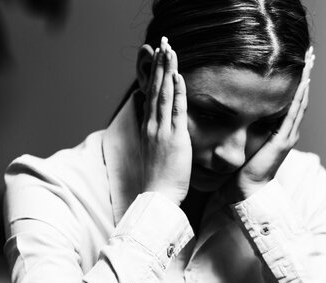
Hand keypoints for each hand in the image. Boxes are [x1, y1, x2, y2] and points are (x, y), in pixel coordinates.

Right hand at [141, 37, 191, 205]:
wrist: (158, 196)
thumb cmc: (159, 179)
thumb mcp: (155, 152)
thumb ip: (157, 135)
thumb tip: (158, 124)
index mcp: (148, 128)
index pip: (152, 94)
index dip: (155, 74)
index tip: (158, 56)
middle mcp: (152, 125)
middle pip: (156, 88)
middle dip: (159, 64)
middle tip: (163, 42)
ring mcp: (162, 130)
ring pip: (164, 94)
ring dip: (167, 70)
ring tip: (169, 49)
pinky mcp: (174, 138)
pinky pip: (176, 110)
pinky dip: (176, 91)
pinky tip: (177, 75)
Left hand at [231, 47, 314, 199]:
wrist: (247, 190)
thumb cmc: (243, 171)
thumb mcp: (247, 143)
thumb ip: (247, 128)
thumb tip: (236, 112)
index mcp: (281, 132)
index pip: (292, 101)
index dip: (297, 82)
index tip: (300, 63)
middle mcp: (289, 132)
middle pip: (301, 97)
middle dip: (306, 75)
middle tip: (311, 54)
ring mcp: (288, 136)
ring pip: (300, 102)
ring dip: (306, 81)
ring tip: (311, 61)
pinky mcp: (283, 140)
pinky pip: (293, 113)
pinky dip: (299, 97)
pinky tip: (303, 82)